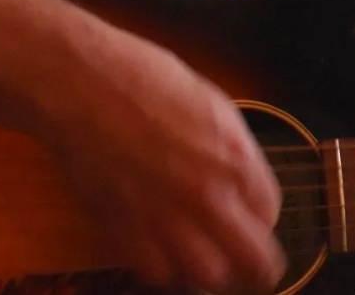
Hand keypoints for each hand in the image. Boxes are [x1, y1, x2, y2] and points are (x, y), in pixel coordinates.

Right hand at [40, 24, 285, 292]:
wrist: (84, 85)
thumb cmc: (145, 80)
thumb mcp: (211, 104)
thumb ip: (231, 148)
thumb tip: (242, 177)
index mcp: (234, 156)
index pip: (270, 209)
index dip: (263, 217)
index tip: (255, 219)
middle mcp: (207, 192)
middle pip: (252, 256)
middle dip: (259, 266)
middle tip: (256, 271)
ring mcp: (165, 215)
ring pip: (207, 275)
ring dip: (212, 272)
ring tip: (209, 264)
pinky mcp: (123, 228)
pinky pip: (156, 271)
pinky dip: (165, 270)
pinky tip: (165, 255)